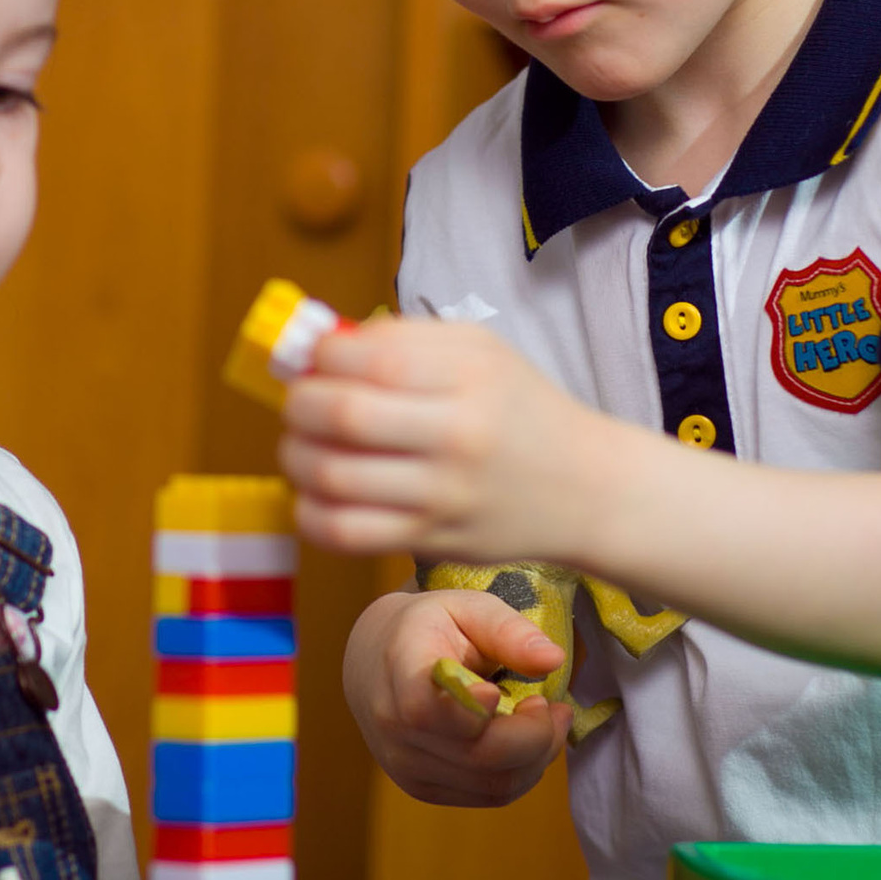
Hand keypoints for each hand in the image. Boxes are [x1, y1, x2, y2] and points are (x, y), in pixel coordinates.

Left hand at [279, 316, 606, 559]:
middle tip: (299, 401)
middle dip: (299, 403)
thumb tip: (321, 344)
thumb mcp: (481, 351)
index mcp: (470, 377)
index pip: (372, 360)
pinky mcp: (430, 542)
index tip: (314, 358)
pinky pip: (344, 532)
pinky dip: (310, 511)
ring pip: (332, 477)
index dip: (322, 356)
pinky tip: (315, 492)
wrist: (586, 489)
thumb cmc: (522, 410)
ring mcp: (442, 497)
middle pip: (343, 416)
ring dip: (295, 455)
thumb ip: (402, 337)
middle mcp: (457, 438)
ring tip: (301, 444)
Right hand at [343, 589, 571, 806]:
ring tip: (545, 719)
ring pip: (493, 785)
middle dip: (534, 736)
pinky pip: (489, 795)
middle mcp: (394, 728)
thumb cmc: (430, 627)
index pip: (425, 709)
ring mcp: (405, 765)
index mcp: (399, 671)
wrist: (374, 660)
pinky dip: (522, 772)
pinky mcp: (422, 788)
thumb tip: (553, 659)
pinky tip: (524, 740)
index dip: (472, 710)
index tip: (501, 690)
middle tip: (551, 705)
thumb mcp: (466, 607)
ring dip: (537, 757)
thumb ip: (508, 630)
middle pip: (478, 757)